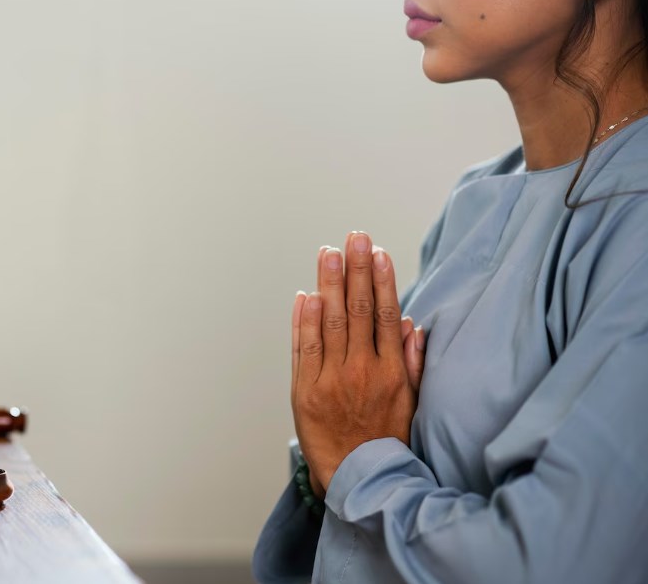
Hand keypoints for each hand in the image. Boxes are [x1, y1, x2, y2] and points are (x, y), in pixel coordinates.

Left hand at [291, 233, 425, 493]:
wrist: (357, 479)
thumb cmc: (386, 437)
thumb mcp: (411, 402)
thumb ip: (412, 362)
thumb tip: (411, 323)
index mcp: (391, 372)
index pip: (385, 315)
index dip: (382, 281)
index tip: (378, 253)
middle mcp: (362, 371)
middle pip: (358, 310)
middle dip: (355, 270)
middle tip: (354, 237)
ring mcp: (331, 380)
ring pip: (330, 323)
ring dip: (329, 284)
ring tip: (328, 252)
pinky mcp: (305, 391)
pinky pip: (304, 349)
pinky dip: (303, 320)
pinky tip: (307, 295)